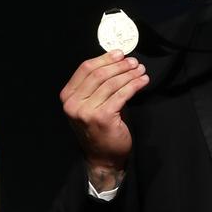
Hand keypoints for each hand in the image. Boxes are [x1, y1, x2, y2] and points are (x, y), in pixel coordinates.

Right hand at [59, 50, 149, 189]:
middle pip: (99, 74)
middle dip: (119, 65)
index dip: (105, 59)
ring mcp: (86, 111)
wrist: (103, 157)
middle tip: (134, 62)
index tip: (120, 54)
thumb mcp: (90, 104)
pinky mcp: (103, 118)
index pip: (85, 69)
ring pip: (112, 83)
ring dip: (129, 74)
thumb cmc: (99, 129)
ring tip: (140, 70)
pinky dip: (134, 85)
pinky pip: (121, 95)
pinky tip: (143, 82)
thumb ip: (97, 85)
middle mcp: (73, 104)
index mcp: (68, 96)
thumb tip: (116, 60)